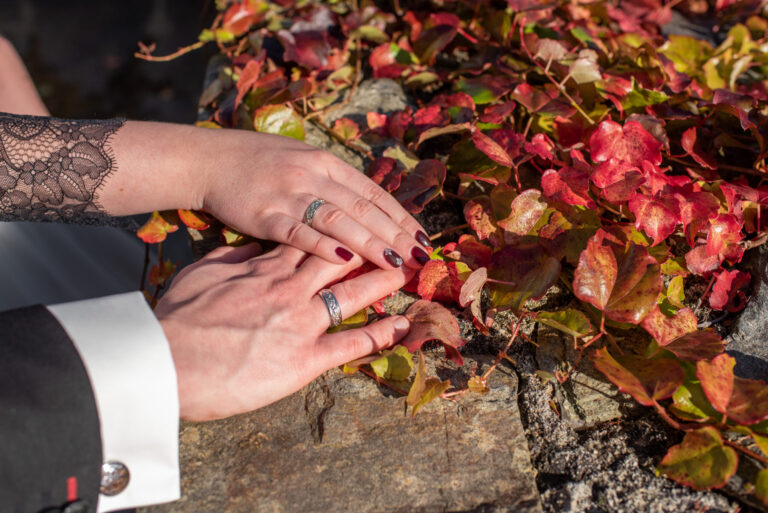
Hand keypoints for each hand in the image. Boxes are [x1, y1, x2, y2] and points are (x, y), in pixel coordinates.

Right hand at [154, 243, 414, 420]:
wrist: (167, 360)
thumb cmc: (178, 319)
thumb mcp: (201, 274)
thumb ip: (232, 258)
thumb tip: (252, 248)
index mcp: (265, 268)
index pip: (311, 241)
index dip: (338, 233)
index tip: (358, 225)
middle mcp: (290, 288)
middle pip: (340, 260)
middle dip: (370, 248)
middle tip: (394, 242)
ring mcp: (301, 321)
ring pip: (352, 293)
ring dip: (382, 281)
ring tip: (406, 271)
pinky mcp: (306, 358)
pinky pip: (352, 343)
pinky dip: (380, 334)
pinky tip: (403, 325)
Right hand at [198, 130, 432, 269]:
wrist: (209, 159)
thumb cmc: (260, 163)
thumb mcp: (303, 160)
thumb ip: (335, 183)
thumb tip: (371, 209)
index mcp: (326, 162)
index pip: (373, 193)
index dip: (401, 217)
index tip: (423, 239)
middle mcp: (312, 174)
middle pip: (362, 208)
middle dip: (395, 235)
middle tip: (420, 258)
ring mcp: (289, 194)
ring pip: (338, 220)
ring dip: (369, 243)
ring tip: (395, 262)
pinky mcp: (264, 214)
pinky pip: (299, 233)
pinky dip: (324, 246)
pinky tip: (346, 261)